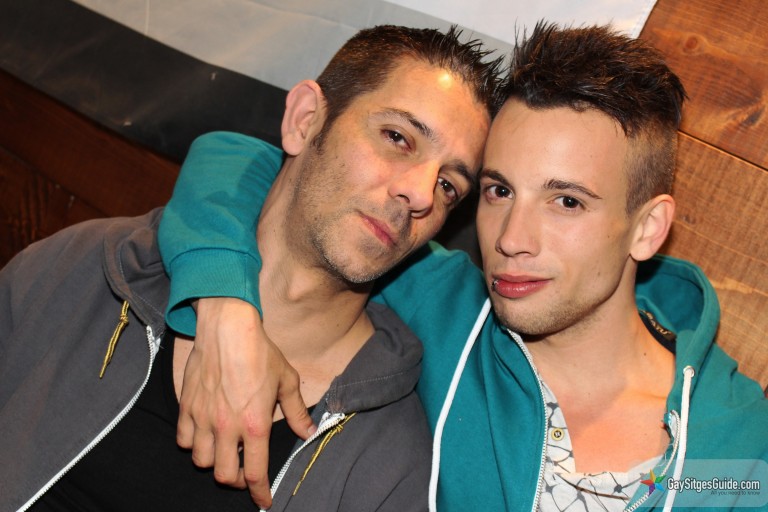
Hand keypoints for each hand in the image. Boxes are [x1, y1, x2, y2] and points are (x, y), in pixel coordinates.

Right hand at [177, 297, 315, 508]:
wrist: (228, 328)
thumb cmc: (260, 352)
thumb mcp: (287, 380)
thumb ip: (297, 411)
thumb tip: (308, 432)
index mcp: (255, 424)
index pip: (255, 472)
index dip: (259, 492)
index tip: (263, 500)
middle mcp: (226, 426)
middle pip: (224, 475)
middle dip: (236, 480)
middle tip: (244, 471)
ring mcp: (203, 417)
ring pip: (201, 461)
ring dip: (214, 462)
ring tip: (224, 452)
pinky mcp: (187, 406)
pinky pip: (184, 439)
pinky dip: (193, 443)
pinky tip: (205, 434)